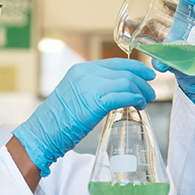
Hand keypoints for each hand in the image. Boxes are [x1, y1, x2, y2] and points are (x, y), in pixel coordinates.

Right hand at [12, 58, 155, 176]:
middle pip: (124, 71)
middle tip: (151, 92)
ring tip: (145, 101)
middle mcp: (86, 73)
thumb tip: (115, 92)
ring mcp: (90, 86)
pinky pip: (122, 95)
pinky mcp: (94, 102)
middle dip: (143, 81)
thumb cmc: (59, 119)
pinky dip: (135, 99)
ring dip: (141, 91)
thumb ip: (92, 88)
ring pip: (127, 81)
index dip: (135, 68)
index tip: (147, 75)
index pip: (115, 63)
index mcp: (81, 69)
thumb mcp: (75, 95)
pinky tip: (138, 105)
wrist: (44, 132)